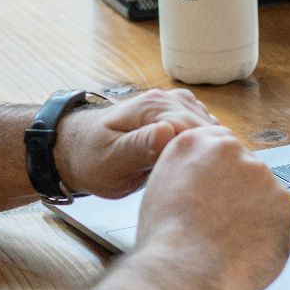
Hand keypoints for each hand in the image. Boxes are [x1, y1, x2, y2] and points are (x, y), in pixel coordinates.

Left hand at [53, 88, 218, 198]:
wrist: (77, 149)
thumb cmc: (91, 158)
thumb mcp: (112, 160)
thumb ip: (140, 147)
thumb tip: (168, 133)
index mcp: (153, 107)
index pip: (197, 130)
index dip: (206, 158)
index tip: (208, 183)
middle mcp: (168, 100)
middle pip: (208, 130)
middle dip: (212, 157)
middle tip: (208, 189)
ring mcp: (175, 107)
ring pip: (210, 131)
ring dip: (210, 154)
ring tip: (204, 181)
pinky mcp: (178, 117)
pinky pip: (204, 133)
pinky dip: (205, 150)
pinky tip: (198, 170)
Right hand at [132, 125, 289, 289]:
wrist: (183, 273)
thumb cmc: (165, 241)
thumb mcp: (160, 187)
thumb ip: (187, 170)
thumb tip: (206, 176)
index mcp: (195, 142)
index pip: (219, 145)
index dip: (219, 174)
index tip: (218, 192)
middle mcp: (232, 150)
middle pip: (245, 167)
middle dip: (239, 192)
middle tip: (221, 223)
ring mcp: (262, 176)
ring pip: (265, 193)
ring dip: (255, 213)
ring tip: (229, 241)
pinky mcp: (285, 204)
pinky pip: (279, 219)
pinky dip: (269, 234)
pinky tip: (245, 249)